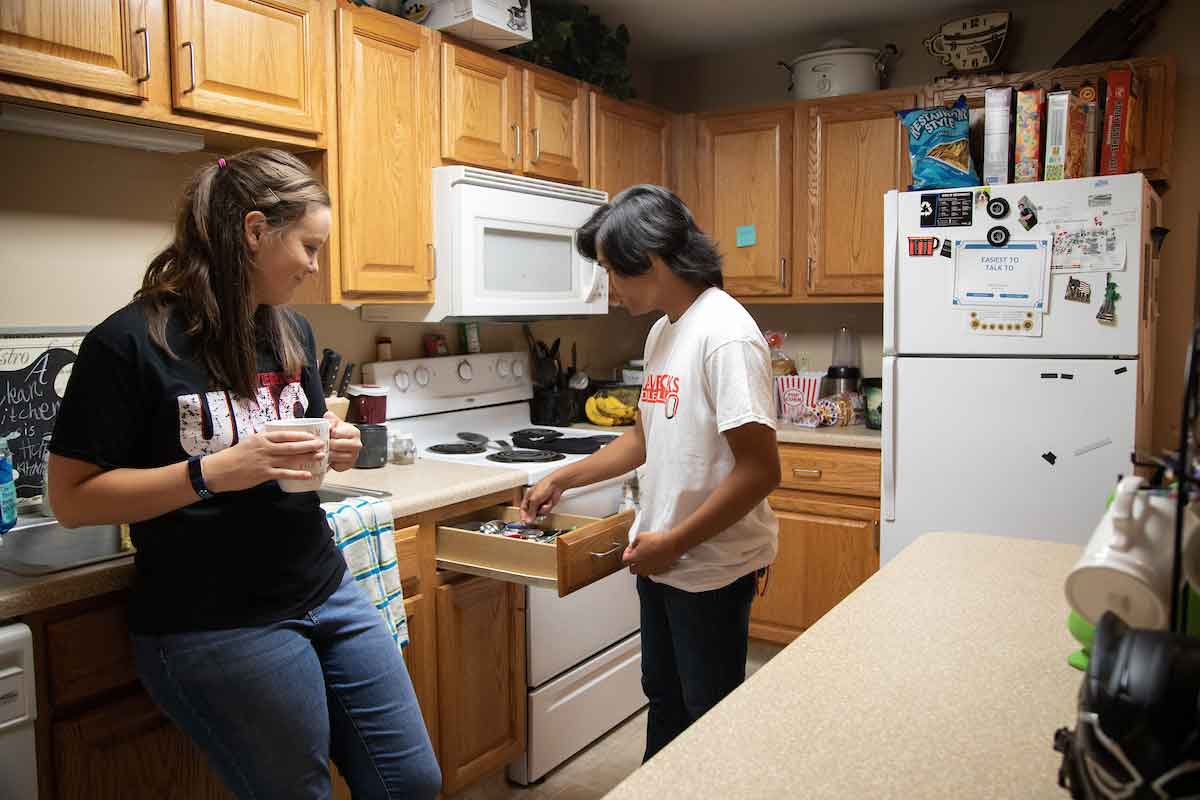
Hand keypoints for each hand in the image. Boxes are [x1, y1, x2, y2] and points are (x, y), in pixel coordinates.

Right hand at [201, 430, 325, 492]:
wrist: (219, 470)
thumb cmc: (234, 456)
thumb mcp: (249, 442)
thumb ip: (264, 441)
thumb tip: (278, 440)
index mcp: (262, 438)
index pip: (285, 435)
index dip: (300, 435)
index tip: (312, 435)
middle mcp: (265, 448)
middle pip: (291, 446)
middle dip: (308, 445)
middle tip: (322, 444)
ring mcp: (265, 461)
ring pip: (290, 458)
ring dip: (307, 457)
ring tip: (320, 457)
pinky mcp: (264, 474)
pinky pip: (284, 473)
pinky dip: (297, 473)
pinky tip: (307, 474)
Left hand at [325, 412, 360, 471]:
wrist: (344, 442)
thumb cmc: (339, 432)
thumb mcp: (335, 422)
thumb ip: (330, 419)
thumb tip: (329, 426)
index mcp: (354, 433)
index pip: (336, 433)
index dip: (326, 433)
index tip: (322, 433)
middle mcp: (357, 445)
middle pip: (335, 445)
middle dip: (325, 443)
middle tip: (319, 442)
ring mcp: (353, 457)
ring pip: (333, 456)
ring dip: (325, 453)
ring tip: (321, 449)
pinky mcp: (348, 466)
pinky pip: (334, 465)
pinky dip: (328, 462)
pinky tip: (326, 456)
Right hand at [521, 475, 564, 522]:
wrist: (556, 485)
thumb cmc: (544, 487)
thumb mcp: (534, 499)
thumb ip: (531, 511)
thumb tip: (528, 520)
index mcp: (527, 498)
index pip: (523, 510)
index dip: (523, 517)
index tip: (524, 523)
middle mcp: (533, 502)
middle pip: (531, 514)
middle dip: (534, 515)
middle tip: (535, 518)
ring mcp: (540, 504)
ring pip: (539, 514)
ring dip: (543, 510)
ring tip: (545, 505)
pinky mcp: (547, 506)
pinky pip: (545, 512)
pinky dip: (547, 508)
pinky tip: (549, 503)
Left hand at [622, 531, 682, 575]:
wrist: (670, 545)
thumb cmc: (656, 540)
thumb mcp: (640, 536)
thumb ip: (634, 543)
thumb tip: (633, 546)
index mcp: (634, 559)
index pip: (625, 560)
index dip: (627, 553)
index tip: (631, 548)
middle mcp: (641, 567)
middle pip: (632, 569)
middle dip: (632, 563)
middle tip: (636, 555)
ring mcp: (650, 570)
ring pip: (641, 572)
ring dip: (641, 567)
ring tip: (644, 559)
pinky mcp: (658, 571)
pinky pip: (651, 572)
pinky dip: (650, 568)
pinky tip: (653, 560)